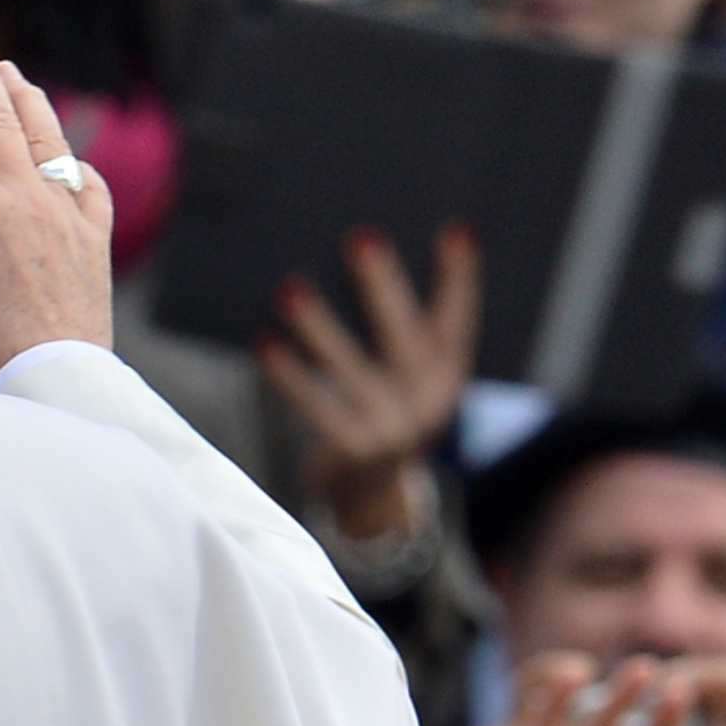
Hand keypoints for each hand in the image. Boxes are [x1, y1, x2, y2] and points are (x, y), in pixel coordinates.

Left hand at [260, 227, 479, 545]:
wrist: (372, 495)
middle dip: (384, 286)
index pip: (459, 319)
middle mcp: (430, 401)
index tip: (455, 230)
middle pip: (406, 337)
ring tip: (290, 288)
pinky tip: (266, 343)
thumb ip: (397, 331)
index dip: (460, 277)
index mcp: (448, 373)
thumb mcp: (403, 375)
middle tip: (361, 237)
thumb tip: (357, 255)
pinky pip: (319, 408)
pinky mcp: (355, 450)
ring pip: (356, 371)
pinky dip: (291, 377)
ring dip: (322, 328)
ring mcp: (395, 429)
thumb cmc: (381, 409)